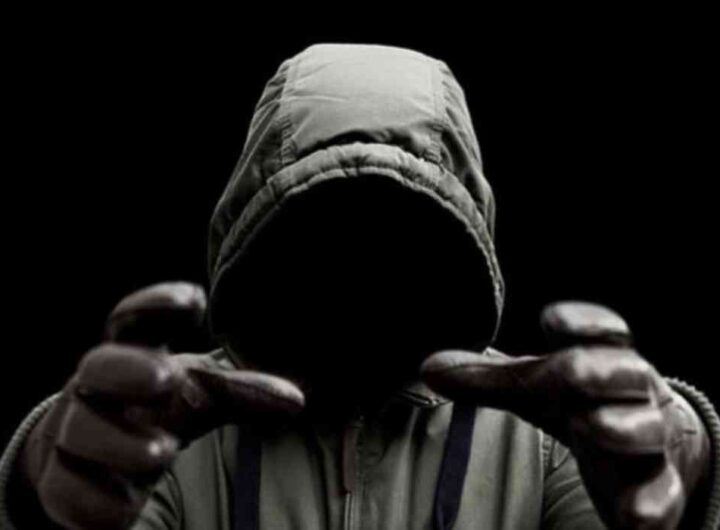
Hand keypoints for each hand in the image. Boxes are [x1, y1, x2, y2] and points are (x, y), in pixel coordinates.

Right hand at [17, 282, 304, 529]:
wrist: (89, 462)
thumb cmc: (157, 411)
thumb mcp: (199, 395)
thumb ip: (242, 392)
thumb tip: (297, 400)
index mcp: (131, 354)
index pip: (134, 318)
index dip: (157, 303)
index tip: (195, 300)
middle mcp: (96, 389)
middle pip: (97, 367)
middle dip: (128, 369)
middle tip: (166, 378)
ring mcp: (73, 434)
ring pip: (79, 431)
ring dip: (120, 442)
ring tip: (162, 452)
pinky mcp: (63, 485)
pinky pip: (67, 492)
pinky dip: (98, 503)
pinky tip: (126, 509)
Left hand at [420, 301, 709, 529]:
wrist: (655, 445)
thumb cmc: (584, 402)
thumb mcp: (538, 388)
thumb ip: (487, 378)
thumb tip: (427, 368)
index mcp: (603, 358)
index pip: (603, 331)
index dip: (583, 322)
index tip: (552, 320)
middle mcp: (632, 393)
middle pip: (626, 375)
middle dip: (600, 371)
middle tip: (571, 372)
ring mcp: (649, 439)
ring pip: (646, 429)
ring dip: (622, 426)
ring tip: (593, 426)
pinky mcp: (658, 486)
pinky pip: (662, 493)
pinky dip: (651, 504)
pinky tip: (634, 516)